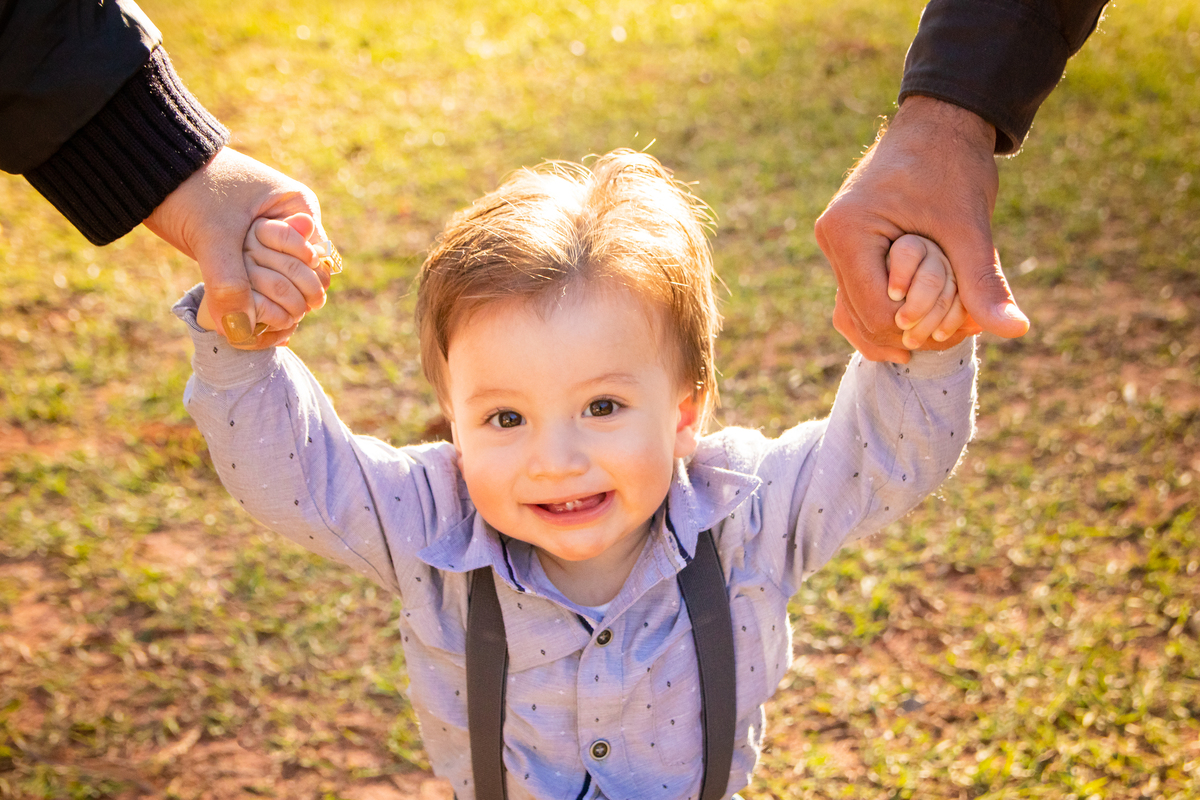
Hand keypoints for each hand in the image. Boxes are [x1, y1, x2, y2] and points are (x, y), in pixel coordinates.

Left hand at [144, 147, 326, 348]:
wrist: (150, 172)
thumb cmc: (190, 190)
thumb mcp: (213, 237)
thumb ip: (229, 284)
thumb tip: (240, 332)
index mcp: (299, 207)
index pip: (318, 261)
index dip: (304, 291)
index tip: (284, 316)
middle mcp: (291, 222)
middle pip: (305, 275)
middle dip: (287, 301)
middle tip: (268, 326)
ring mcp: (270, 235)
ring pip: (282, 282)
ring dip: (269, 305)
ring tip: (252, 330)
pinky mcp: (247, 247)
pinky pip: (260, 282)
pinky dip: (252, 301)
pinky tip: (244, 324)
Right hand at [814, 96, 1028, 362]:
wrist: (938, 121)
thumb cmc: (952, 166)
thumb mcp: (969, 226)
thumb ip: (984, 282)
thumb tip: (1017, 331)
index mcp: (849, 233)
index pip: (876, 312)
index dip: (917, 327)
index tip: (958, 328)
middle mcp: (830, 240)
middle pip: (860, 319)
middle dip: (905, 333)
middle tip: (952, 337)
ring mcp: (834, 242)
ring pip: (852, 313)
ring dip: (892, 329)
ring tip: (934, 337)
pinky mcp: (845, 244)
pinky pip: (855, 294)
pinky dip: (883, 312)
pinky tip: (915, 324)